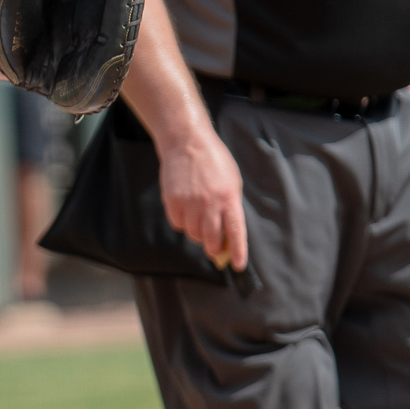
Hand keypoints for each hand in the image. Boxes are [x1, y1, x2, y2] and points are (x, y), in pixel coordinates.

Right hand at [157, 118, 247, 271]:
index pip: (235, 232)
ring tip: (198, 219)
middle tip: (214, 249)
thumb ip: (231, 207)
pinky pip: (177, 224)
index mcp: (229, 198)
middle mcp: (209, 203)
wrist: (187, 143)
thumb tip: (228, 235)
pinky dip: (181, 223)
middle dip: (214, 249)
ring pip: (193, 234)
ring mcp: (189, 202)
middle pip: (211, 239)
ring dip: (197, 233)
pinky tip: (185, 209)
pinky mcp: (172, 201)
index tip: (237, 265)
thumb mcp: (232, 182)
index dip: (237, 251)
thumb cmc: (214, 162)